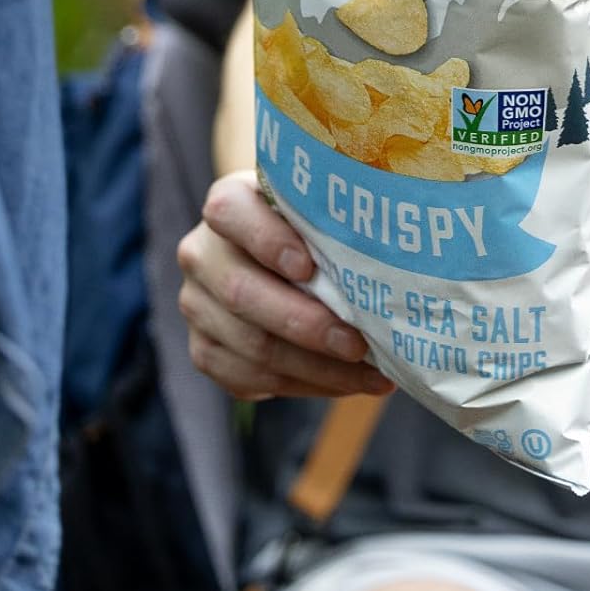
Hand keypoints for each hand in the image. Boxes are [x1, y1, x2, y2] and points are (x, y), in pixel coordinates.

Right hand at [176, 170, 393, 400]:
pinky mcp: (206, 349)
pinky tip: (348, 384)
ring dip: (317, 368)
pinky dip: (306, 386)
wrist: (279, 256)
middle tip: (359, 344)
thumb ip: (334, 217)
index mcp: (227, 205)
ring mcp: (197, 306)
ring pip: (251, 347)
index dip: (266, 239)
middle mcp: (201, 254)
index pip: (229, 212)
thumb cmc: (314, 225)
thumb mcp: (318, 208)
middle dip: (307, 325)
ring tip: (372, 375)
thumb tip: (392, 250)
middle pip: (242, 294)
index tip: (308, 267)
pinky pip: (250, 379)